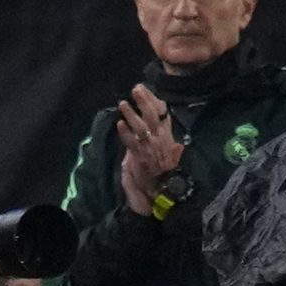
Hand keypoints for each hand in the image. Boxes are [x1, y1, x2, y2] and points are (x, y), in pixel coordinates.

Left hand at [116, 84, 183, 215]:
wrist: (157, 195)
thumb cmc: (158, 174)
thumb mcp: (160, 152)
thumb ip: (155, 138)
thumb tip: (150, 122)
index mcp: (167, 138)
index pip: (162, 115)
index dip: (153, 101)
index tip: (144, 89)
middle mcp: (160, 141)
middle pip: (153, 117)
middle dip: (144, 102)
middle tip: (135, 89)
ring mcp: (150, 149)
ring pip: (142, 128)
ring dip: (131, 115)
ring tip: (123, 103)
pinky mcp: (140, 158)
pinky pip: (132, 144)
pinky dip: (125, 134)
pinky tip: (119, 124)